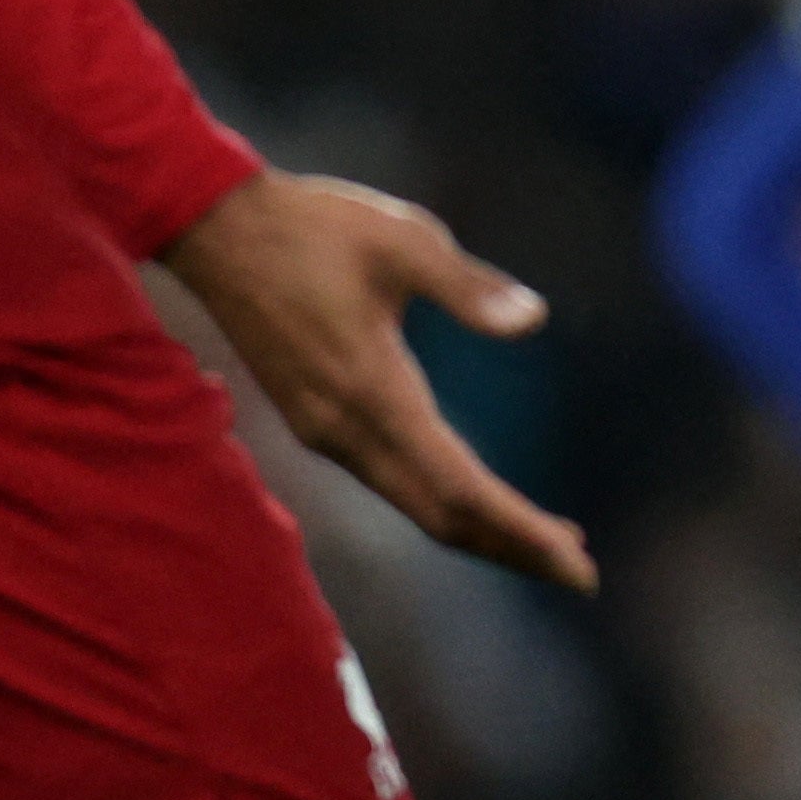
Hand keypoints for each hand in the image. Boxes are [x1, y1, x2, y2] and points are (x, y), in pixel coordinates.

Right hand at [164, 171, 596, 593]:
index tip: (575, 563)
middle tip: (581, 574)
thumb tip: (535, 320)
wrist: (219, 229)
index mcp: (374, 392)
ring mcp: (325, 429)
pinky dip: (441, 500)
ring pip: (413, 503)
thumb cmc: (315, 226)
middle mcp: (346, 429)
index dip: (520, 529)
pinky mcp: (315, 419)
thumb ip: (468, 287)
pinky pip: (389, 480)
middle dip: (511, 547)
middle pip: (440, 514)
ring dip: (478, 528)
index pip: (460, 488)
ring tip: (545, 543)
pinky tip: (474, 494)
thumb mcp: (403, 239)